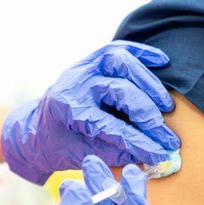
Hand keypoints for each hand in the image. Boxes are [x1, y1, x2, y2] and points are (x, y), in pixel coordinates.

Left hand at [1, 41, 179, 184]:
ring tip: (166, 105)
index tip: (160, 153)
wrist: (36, 128)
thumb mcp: (82, 155)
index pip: (110, 126)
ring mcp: (84, 67)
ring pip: (121, 61)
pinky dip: (143, 53)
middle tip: (167, 136)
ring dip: (148, 83)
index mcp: (67, 109)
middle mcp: (75, 82)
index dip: (138, 141)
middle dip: (147, 115)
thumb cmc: (58, 144)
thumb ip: (116, 154)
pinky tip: (163, 61)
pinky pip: (120, 49)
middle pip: (119, 90)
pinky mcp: (93, 60)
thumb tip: (154, 156)